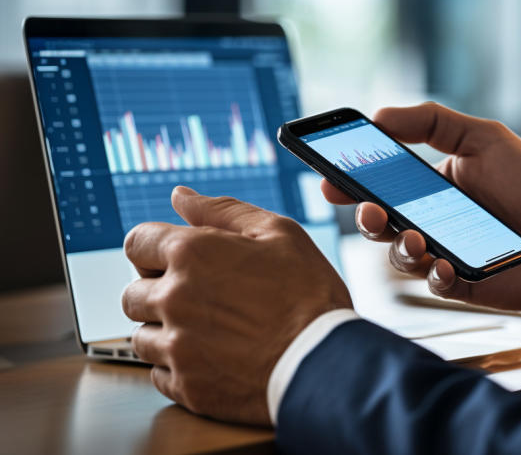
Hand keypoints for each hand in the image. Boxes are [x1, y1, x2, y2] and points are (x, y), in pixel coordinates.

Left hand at [121, 186, 350, 425]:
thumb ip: (223, 211)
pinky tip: (213, 358)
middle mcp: (174, 298)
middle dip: (159, 292)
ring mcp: (177, 346)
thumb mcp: (279, 234)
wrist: (326, 362)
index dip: (157, 249)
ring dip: (166, 331)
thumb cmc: (309, 295)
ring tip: (210, 331)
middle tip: (202, 298)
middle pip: (132, 293)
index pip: (136, 243)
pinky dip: (178, 366)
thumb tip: (180, 197)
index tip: (177, 261)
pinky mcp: (186, 386)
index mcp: (192, 254)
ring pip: (141, 336)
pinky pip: (158, 374)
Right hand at [322, 102, 520, 319]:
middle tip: (370, 210)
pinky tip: (446, 264)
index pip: (379, 181)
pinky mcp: (460, 283)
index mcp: (429, 185)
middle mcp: (429, 220)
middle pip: (379, 221)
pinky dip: (435, 274)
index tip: (330, 175)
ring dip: (401, 247)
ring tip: (417, 238)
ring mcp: (442, 254)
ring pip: (400, 255)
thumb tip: (379, 114)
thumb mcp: (485, 139)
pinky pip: (433, 283)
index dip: (349, 180)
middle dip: (366, 217)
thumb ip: (434, 122)